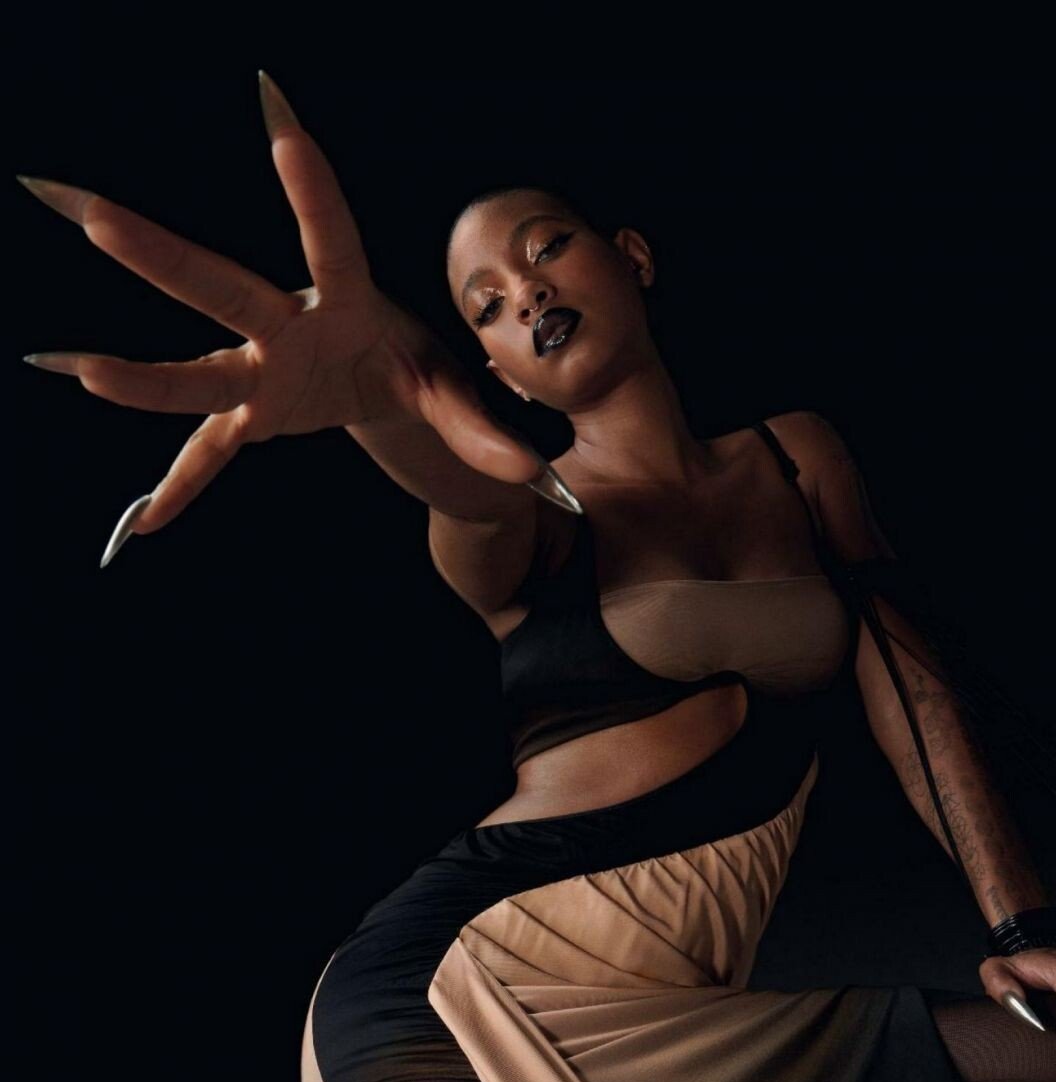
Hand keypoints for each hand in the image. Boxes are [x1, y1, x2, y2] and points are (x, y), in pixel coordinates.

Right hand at [19, 71, 543, 552]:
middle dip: (162, 258)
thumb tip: (528, 469)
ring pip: (196, 372)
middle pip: (222, 291)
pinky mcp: (252, 415)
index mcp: (348, 304)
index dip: (312, 195)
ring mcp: (260, 374)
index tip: (286, 131)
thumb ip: (483, 426)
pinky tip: (148, 523)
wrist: (378, 382)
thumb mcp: (454, 391)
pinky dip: (187, 490)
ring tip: (75, 368)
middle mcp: (287, 328)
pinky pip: (212, 455)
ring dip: (141, 375)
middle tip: (96, 215)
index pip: (331, 243)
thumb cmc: (414, 365)